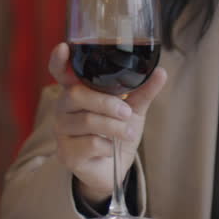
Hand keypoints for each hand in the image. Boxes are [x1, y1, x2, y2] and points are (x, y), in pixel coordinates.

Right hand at [48, 41, 168, 204]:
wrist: (113, 171)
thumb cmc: (117, 134)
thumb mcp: (133, 110)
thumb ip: (143, 90)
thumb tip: (160, 72)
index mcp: (77, 91)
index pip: (60, 72)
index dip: (58, 60)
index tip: (63, 48)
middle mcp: (64, 108)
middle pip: (75, 95)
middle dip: (106, 103)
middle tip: (127, 112)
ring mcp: (62, 131)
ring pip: (85, 121)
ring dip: (113, 127)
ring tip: (128, 133)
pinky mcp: (67, 154)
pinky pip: (89, 144)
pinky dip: (108, 146)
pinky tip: (111, 149)